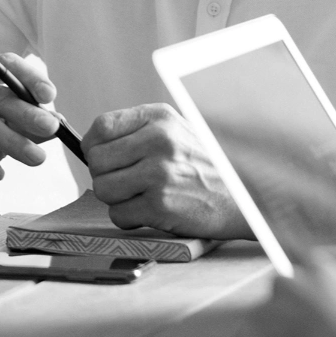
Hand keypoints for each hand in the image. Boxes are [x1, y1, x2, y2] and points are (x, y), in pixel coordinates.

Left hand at [79, 103, 247, 237]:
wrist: (244, 197)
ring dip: (116, 199)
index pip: (102, 126)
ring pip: (102, 189)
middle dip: (104, 175)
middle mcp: (158, 141)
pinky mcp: (160, 205)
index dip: (94, 146)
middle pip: (97, 160)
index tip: (102, 158)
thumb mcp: (176, 131)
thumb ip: (137, 132)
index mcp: (159, 118)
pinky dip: (129, 219)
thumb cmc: (205, 166)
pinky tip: (149, 212)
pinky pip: (119, 215)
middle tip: (124, 182)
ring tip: (139, 196)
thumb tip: (91, 146)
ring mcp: (159, 173)